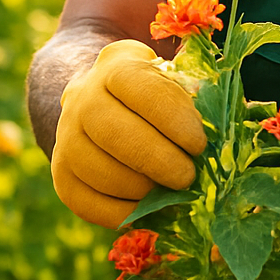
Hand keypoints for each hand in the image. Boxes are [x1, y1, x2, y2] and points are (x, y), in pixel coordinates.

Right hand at [52, 39, 206, 227]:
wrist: (99, 100)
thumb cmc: (154, 94)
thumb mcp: (173, 77)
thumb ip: (194, 97)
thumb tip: (218, 136)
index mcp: (116, 67)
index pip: (141, 88)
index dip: (174, 119)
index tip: (200, 144)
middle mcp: (82, 99)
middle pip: (116, 134)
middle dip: (160, 161)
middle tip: (189, 177)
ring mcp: (66, 137)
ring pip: (100, 171)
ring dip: (142, 190)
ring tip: (170, 193)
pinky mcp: (61, 174)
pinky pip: (86, 202)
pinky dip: (121, 213)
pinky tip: (148, 210)